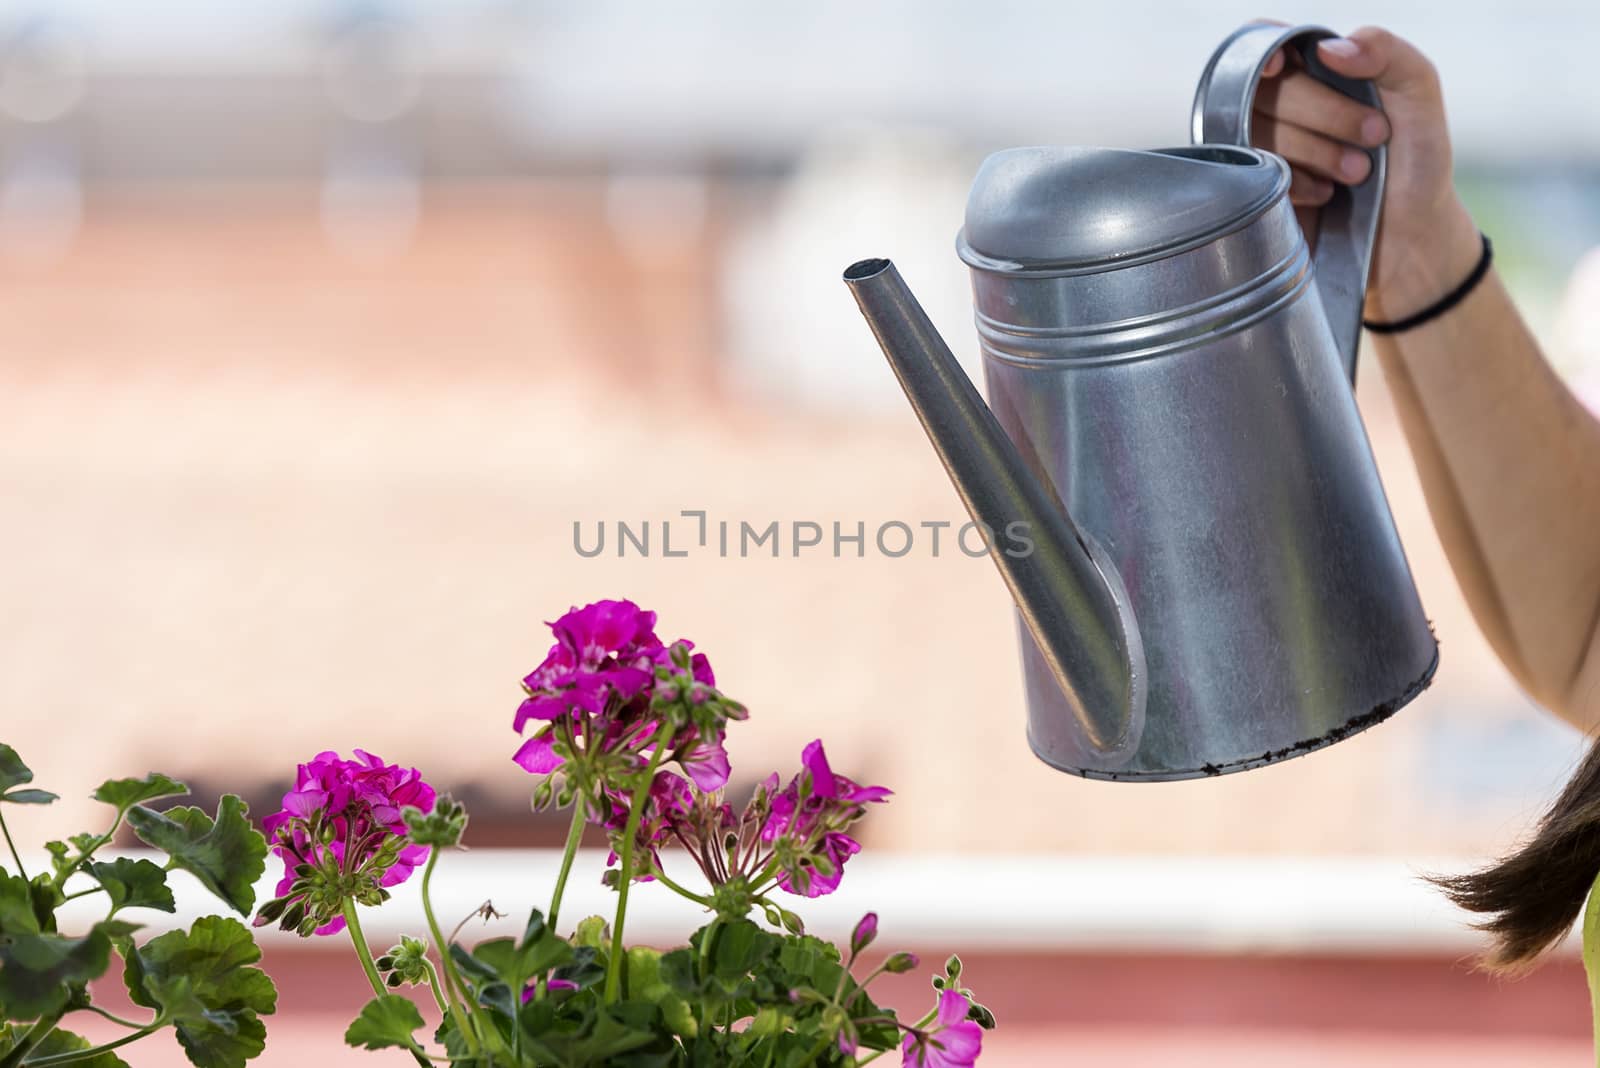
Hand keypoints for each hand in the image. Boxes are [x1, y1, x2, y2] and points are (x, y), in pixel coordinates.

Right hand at [1252, 26, 1481, 319]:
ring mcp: (1265, 149)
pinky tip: (1325, 194)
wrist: (1410, 234)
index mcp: (1315, 70)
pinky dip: (1296, 182)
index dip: (1263, 50)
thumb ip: (1386, 50)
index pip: (1264, 41)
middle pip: (1263, 88)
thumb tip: (1327, 48)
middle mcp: (1283, 105)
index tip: (1279, 68)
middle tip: (1374, 136)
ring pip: (1257, 132)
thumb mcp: (1418, 91)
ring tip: (1357, 172)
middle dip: (1324, 113)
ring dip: (1316, 151)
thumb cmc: (1416, 161)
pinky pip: (1254, 176)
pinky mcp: (1257, 192)